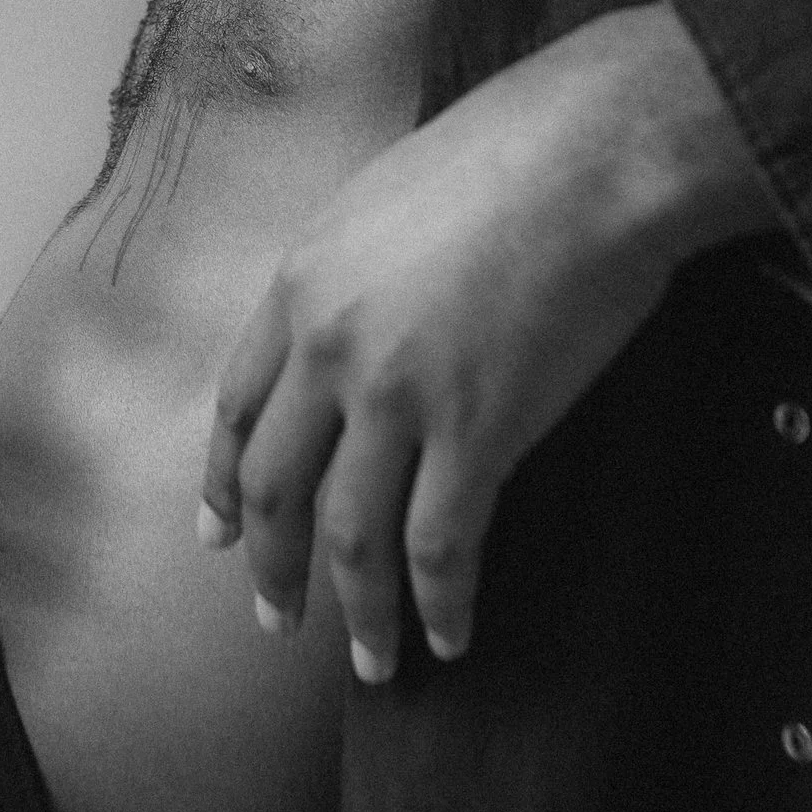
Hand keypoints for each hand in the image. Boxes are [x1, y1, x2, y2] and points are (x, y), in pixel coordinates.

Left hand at [197, 2, 767, 677]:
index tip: (218, 530)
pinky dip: (439, 603)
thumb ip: (351, 273)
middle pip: (277, 484)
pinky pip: (443, 545)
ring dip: (357, 612)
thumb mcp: (384, 197)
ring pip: (352, 535)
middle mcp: (330, 349)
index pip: (237, 407)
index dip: (223, 479)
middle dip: (272, 563)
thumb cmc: (508, 149)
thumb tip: (357, 326)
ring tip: (371, 662)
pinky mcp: (480, 431)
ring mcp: (401, 396)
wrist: (593, 151)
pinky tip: (450, 636)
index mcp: (301, 284)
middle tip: (275, 618)